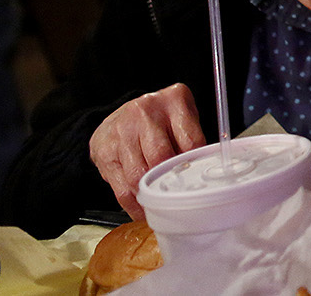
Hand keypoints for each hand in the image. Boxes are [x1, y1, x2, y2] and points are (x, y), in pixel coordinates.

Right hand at [89, 83, 205, 218]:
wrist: (117, 116)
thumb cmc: (159, 120)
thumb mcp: (182, 117)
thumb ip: (193, 138)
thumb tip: (205, 169)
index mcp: (174, 100)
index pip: (191, 140)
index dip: (195, 164)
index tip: (200, 179)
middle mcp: (145, 112)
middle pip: (162, 157)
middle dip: (172, 179)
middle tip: (182, 195)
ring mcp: (122, 132)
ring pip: (139, 176)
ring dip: (152, 196)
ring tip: (163, 206)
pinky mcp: (105, 153)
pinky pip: (121, 189)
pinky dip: (135, 206)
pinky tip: (144, 210)